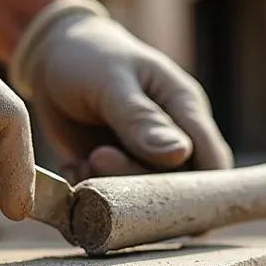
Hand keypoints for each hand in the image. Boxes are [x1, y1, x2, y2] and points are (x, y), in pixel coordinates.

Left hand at [9, 0, 232, 181]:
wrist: (54, 55)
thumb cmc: (90, 56)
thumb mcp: (111, 82)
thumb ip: (142, 119)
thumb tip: (180, 155)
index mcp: (184, 107)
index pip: (212, 159)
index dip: (204, 192)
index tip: (176, 211)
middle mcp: (172, 134)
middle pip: (176, 183)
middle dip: (139, 183)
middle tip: (97, 157)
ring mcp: (143, 153)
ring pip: (142, 192)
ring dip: (111, 184)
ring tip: (83, 159)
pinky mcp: (116, 165)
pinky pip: (111, 191)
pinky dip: (91, 186)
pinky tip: (72, 164)